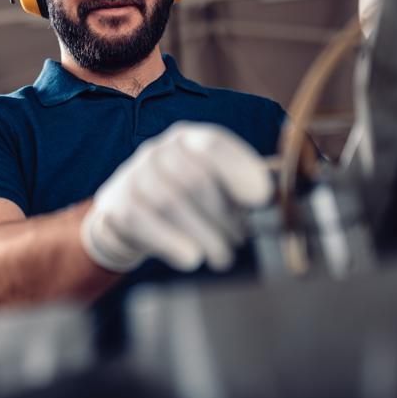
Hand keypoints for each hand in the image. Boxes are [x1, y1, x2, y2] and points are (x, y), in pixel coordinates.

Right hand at [81, 122, 272, 272]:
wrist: (126, 219)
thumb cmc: (182, 203)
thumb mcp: (209, 187)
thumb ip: (241, 189)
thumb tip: (278, 202)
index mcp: (187, 139)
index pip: (213, 144)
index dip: (240, 169)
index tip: (261, 199)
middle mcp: (158, 150)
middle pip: (197, 179)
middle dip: (225, 216)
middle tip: (239, 241)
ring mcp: (134, 175)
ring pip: (172, 203)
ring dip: (204, 236)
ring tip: (221, 256)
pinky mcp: (117, 203)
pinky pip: (146, 222)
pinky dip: (173, 243)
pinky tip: (191, 259)